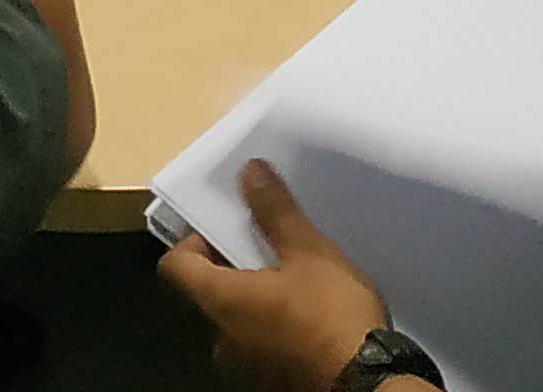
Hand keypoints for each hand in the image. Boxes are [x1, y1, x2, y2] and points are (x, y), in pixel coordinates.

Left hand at [157, 162, 390, 391]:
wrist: (367, 385)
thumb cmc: (331, 315)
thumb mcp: (309, 253)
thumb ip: (274, 212)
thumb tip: (248, 172)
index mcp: (220, 303)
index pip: (175, 266)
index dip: (192, 240)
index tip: (224, 227)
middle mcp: (222, 340)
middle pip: (207, 292)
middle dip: (233, 267)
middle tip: (268, 245)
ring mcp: (243, 368)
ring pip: (235, 320)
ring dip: (255, 298)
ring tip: (295, 279)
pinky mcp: (269, 383)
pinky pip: (258, 345)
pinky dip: (272, 326)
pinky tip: (308, 315)